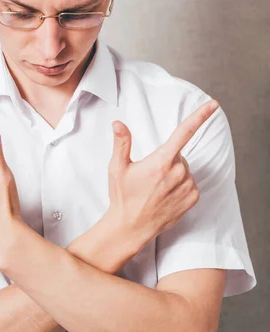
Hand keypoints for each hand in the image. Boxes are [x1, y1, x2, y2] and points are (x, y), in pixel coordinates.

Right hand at [106, 99, 219, 251]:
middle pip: (178, 154)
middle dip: (166, 159)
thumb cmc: (123, 197)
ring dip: (173, 173)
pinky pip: (190, 183)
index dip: (200, 116)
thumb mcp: (117, 168)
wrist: (131, 227)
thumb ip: (121, 143)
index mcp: (161, 161)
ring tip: (155, 187)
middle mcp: (178, 172)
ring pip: (184, 169)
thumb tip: (118, 123)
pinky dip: (180, 185)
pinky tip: (165, 194)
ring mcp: (187, 186)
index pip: (184, 132)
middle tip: (149, 175)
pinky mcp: (192, 198)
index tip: (213, 104)